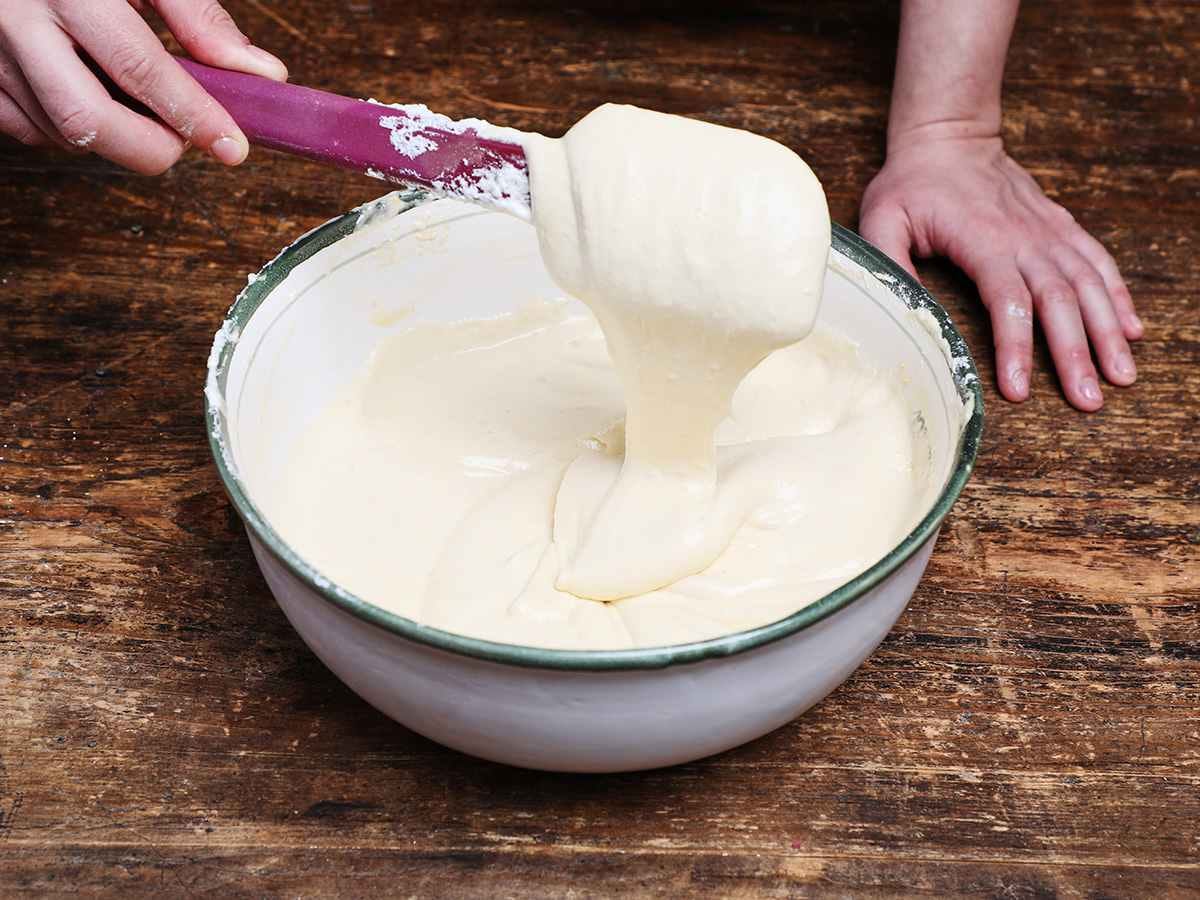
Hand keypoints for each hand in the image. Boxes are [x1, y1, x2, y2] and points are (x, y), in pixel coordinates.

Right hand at [0, 0, 285, 173]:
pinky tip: (92, 99)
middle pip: (87, 120)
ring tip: (139, 104)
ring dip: (115, 138)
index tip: (232, 146)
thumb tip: (260, 73)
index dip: (192, 115)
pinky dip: (71, 132)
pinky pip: (28, 130)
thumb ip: (197, 17)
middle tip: (184, 138)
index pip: (139, 67)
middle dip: (150, 148)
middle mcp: (16, 21)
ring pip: (60, 133)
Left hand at [860, 132, 1141, 411]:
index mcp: (983, 240)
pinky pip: (1097, 262)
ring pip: (1088, 285)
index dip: (1016, 346)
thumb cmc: (911, 183)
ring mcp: (1048, 231)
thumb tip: (904, 312)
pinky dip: (1117, 296)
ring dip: (1108, 332)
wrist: (949, 136)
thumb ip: (890, 264)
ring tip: (1122, 375)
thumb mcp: (882, 220)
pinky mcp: (1060, 226)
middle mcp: (1026, 237)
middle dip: (1076, 354)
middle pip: (1060, 301)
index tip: (1019, 390)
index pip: (1007, 300)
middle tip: (1089, 401)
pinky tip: (1130, 329)